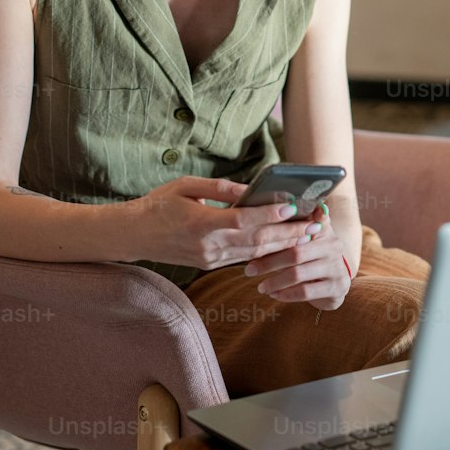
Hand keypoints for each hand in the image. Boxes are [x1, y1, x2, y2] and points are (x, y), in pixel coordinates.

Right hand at [126, 175, 317, 271]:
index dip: (269, 215)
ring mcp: (210, 259)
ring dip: (283, 245)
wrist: (135, 235)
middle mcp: (208, 246)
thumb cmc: (158, 205)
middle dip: (288, 233)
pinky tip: (283, 244)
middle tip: (314, 224)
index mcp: (200, 224)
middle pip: (256, 241)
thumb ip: (219, 188)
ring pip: (254, 253)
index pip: (242, 220)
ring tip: (307, 235)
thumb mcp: (185, 186)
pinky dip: (266, 251)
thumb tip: (250, 189)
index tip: (292, 207)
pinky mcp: (211, 264)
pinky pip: (244, 258)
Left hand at [240, 199, 353, 311]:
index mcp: (323, 230)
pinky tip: (275, 294)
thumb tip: (266, 214)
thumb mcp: (307, 239)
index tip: (255, 241)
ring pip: (298, 274)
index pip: (298, 228)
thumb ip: (292, 226)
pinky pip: (306, 291)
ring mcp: (337, 267)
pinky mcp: (336, 287)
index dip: (278, 234)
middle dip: (269, 263)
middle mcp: (333, 246)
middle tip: (249, 270)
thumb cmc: (314, 257)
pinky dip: (287, 294)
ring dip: (275, 281)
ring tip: (260, 287)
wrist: (336, 283)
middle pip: (295, 253)